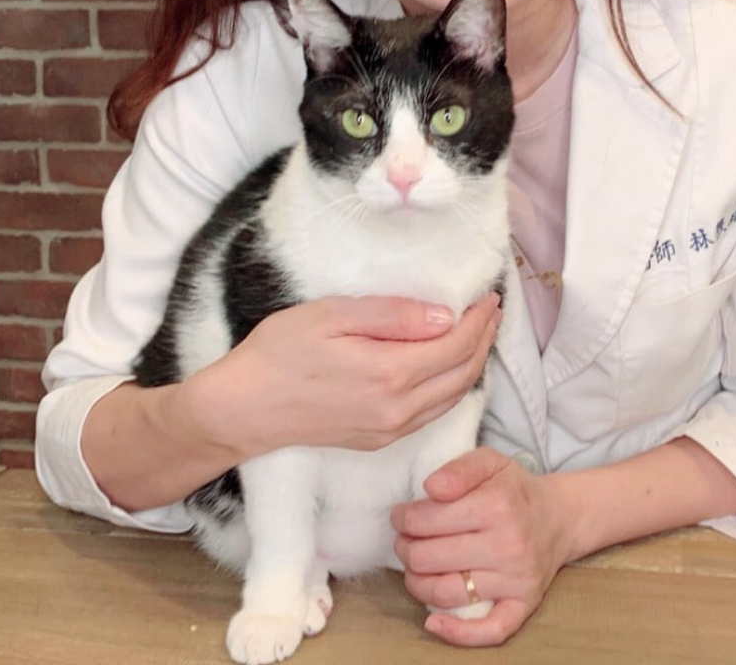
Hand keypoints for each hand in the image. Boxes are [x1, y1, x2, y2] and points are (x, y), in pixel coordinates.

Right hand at [187, 293, 501, 459]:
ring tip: (479, 332)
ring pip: (452, 397)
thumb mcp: (332, 315)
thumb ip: (391, 315)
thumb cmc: (279, 353)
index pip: (456, 346)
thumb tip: (443, 316)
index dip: (479, 320)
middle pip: (463, 373)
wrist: (243, 409)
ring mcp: (389, 429)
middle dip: (484, 339)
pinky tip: (449, 366)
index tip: (490, 295)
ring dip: (473, 363)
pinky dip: (451, 386)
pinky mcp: (377, 439)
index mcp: (390, 374)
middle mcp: (398, 409)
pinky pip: (431, 413)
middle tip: (492, 310)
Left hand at [391, 447, 571, 646]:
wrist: (559, 517)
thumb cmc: (515, 489)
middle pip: (430, 557)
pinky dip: (456, 633)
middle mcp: (508, 544)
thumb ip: (458, 468)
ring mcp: (516, 579)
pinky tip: (433, 622)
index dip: (404, 518)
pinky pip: (489, 630)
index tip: (400, 516)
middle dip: (406, 548)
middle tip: (404, 540)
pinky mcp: (523, 604)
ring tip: (413, 567)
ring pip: (446, 592)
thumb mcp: (490, 461)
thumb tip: (430, 488)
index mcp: (496, 505)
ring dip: (416, 582)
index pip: (427, 519)